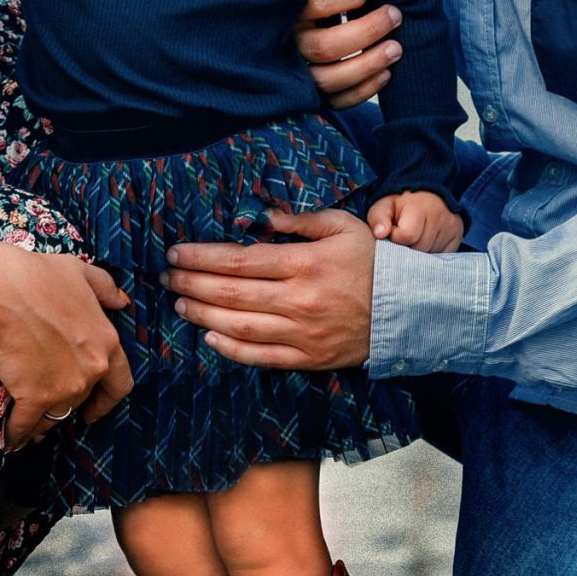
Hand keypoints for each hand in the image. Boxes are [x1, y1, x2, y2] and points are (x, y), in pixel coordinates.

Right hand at [0, 252, 133, 450]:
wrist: (2, 292)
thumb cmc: (38, 276)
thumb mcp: (81, 272)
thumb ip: (105, 288)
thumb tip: (121, 302)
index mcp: (107, 343)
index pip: (119, 385)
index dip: (106, 401)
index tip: (94, 411)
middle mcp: (91, 371)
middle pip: (81, 400)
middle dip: (65, 407)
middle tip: (49, 409)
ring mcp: (64, 388)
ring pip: (54, 416)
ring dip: (41, 426)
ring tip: (28, 430)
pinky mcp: (34, 398)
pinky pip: (26, 425)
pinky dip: (16, 434)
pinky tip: (9, 439)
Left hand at [163, 207, 374, 371]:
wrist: (410, 309)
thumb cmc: (373, 262)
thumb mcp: (342, 226)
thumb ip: (300, 220)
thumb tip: (263, 218)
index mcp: (304, 263)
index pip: (239, 260)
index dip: (201, 257)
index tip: (176, 253)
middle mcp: (299, 299)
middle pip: (230, 294)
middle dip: (191, 284)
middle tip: (166, 278)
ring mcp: (302, 332)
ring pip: (239, 327)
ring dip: (202, 316)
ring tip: (179, 305)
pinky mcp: (308, 357)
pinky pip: (261, 357)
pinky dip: (231, 350)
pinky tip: (209, 338)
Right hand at [294, 0, 402, 108]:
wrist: (289, 38)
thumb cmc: (308, 5)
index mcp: (289, 14)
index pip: (317, 4)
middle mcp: (291, 47)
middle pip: (326, 47)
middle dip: (368, 31)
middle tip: (395, 16)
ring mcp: (299, 76)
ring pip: (331, 78)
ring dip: (369, 64)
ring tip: (396, 49)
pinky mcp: (312, 97)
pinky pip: (337, 101)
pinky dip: (364, 90)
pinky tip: (386, 74)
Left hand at [365, 190, 463, 252]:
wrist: (427, 196)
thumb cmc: (401, 205)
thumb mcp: (384, 206)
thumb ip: (378, 219)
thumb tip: (380, 234)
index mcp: (420, 208)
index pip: (408, 235)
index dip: (397, 237)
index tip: (394, 231)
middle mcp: (440, 217)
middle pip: (419, 249)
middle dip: (408, 248)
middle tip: (404, 237)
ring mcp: (451, 228)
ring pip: (431, 256)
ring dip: (420, 253)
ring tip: (416, 239)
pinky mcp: (458, 237)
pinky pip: (442, 257)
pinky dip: (432, 255)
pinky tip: (426, 243)